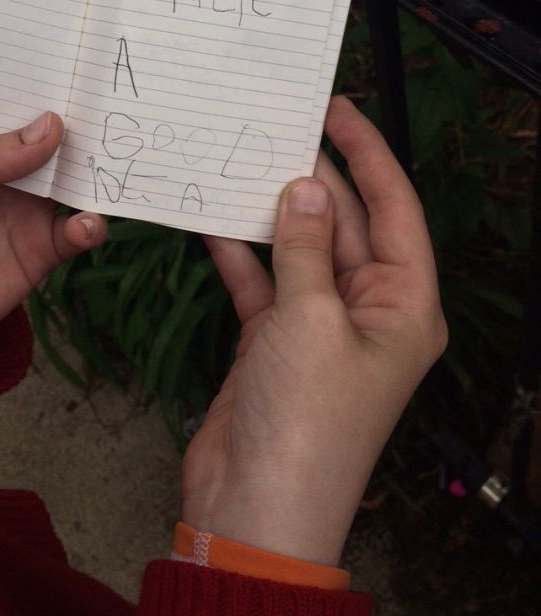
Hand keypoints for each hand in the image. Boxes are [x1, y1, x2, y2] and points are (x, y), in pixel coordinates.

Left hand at [0, 112, 105, 357]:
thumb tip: (51, 127)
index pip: (11, 108)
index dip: (39, 88)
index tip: (74, 66)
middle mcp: (4, 172)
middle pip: (52, 141)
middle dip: (80, 124)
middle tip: (111, 103)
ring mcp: (26, 210)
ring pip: (73, 181)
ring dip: (95, 171)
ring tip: (113, 160)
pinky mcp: (40, 251)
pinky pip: (76, 232)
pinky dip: (90, 225)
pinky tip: (88, 223)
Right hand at [182, 96, 446, 566]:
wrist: (257, 506)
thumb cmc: (305, 419)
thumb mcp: (310, 319)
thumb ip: (304, 246)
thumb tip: (304, 186)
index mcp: (404, 305)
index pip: (395, 209)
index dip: (368, 154)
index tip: (337, 108)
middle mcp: (368, 309)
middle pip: (343, 224)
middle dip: (311, 178)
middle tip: (272, 127)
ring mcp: (319, 324)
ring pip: (298, 249)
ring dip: (271, 212)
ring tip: (240, 160)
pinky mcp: (275, 340)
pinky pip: (262, 280)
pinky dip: (239, 253)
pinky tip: (212, 219)